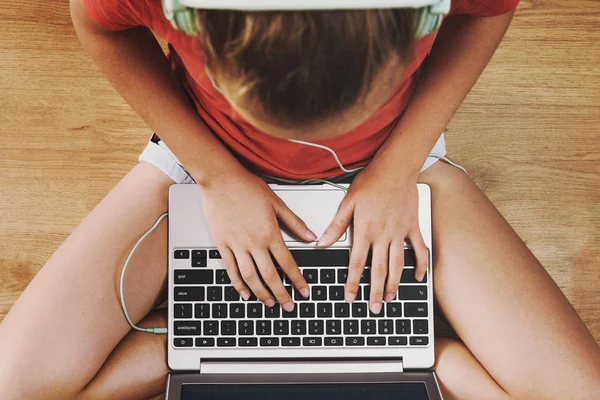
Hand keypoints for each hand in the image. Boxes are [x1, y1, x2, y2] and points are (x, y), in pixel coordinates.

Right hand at [199, 169, 313, 310]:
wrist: (221, 179)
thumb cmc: (247, 187)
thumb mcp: (277, 203)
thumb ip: (295, 223)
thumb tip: (311, 237)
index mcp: (270, 233)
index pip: (288, 263)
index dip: (297, 280)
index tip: (304, 291)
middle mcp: (254, 242)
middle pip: (270, 275)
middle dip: (281, 294)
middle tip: (288, 306)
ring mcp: (236, 245)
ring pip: (250, 276)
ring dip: (261, 293)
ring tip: (269, 303)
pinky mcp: (222, 244)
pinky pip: (230, 269)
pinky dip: (238, 283)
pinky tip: (244, 293)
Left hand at [318, 163, 428, 313]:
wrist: (396, 167)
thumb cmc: (371, 181)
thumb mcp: (347, 202)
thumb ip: (336, 225)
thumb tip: (321, 242)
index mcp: (364, 230)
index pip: (356, 263)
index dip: (352, 283)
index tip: (350, 298)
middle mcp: (383, 235)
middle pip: (378, 270)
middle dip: (375, 292)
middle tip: (373, 308)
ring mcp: (400, 232)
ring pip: (397, 265)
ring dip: (394, 284)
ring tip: (390, 299)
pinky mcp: (413, 227)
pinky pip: (419, 250)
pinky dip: (419, 265)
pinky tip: (417, 278)